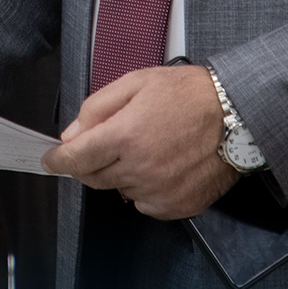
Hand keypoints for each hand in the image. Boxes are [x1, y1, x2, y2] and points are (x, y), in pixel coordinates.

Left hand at [42, 65, 239, 218]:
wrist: (237, 115)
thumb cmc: (189, 94)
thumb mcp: (137, 82)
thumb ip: (97, 108)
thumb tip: (71, 134)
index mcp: (125, 136)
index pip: (76, 158)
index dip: (58, 160)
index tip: (50, 160)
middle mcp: (140, 168)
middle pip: (94, 178)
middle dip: (90, 163)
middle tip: (107, 144)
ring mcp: (159, 191)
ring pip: (120, 190)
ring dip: (122, 173)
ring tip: (147, 147)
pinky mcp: (178, 205)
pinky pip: (145, 204)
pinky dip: (144, 189)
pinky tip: (161, 166)